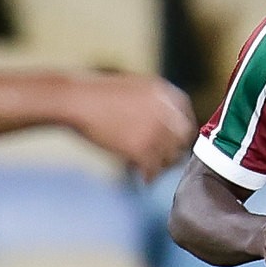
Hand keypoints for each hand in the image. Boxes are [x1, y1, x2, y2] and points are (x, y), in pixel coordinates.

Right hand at [65, 73, 195, 177]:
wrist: (79, 100)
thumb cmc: (99, 94)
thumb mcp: (135, 88)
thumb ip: (155, 104)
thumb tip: (164, 125)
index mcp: (166, 92)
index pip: (186, 118)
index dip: (180, 134)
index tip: (174, 144)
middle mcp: (167, 111)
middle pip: (183, 139)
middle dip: (174, 151)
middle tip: (164, 160)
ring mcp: (156, 131)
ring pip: (170, 157)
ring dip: (161, 165)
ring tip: (150, 170)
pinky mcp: (142, 148)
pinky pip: (154, 169)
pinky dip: (149, 176)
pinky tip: (143, 178)